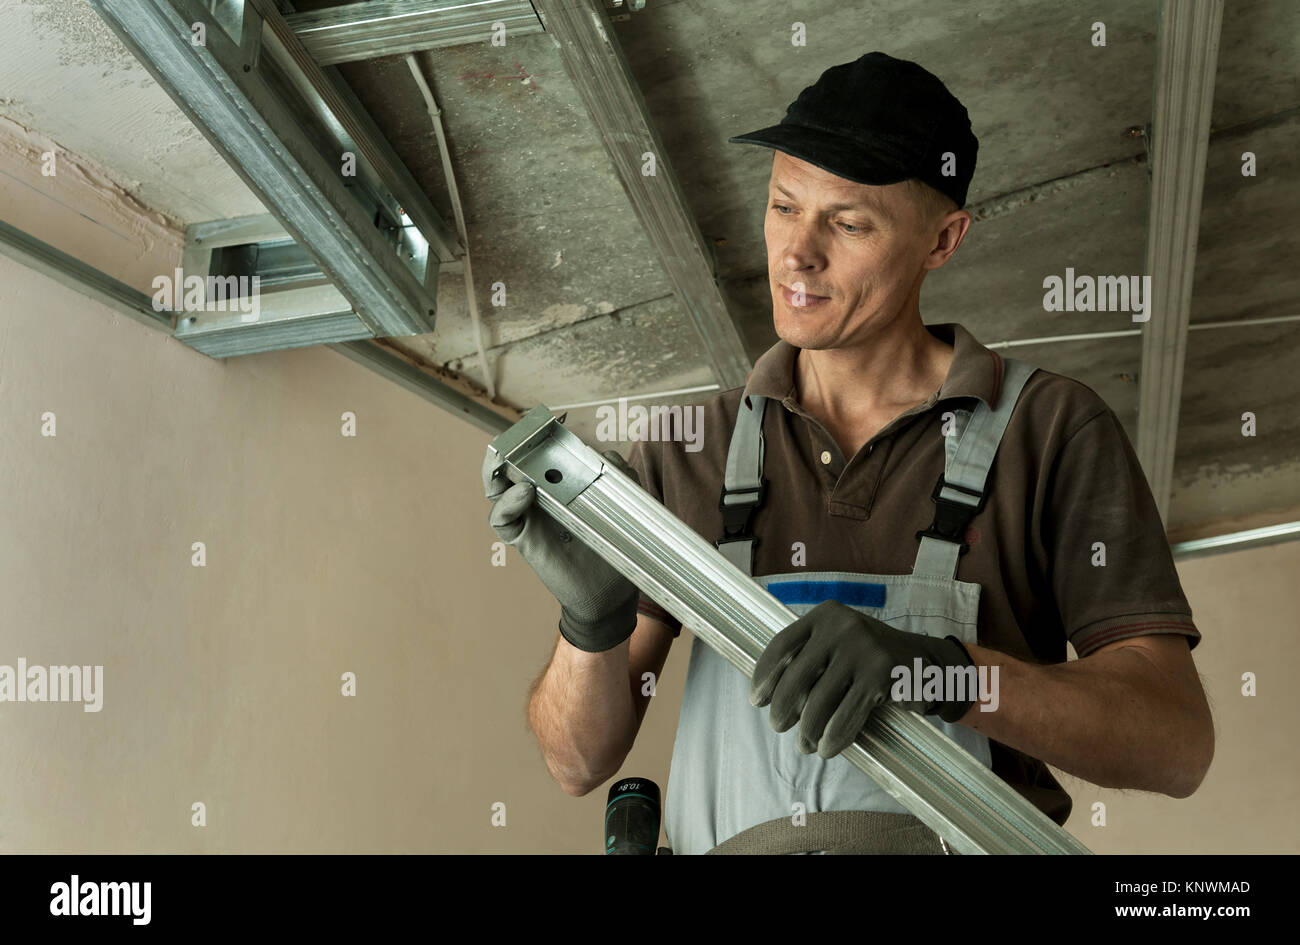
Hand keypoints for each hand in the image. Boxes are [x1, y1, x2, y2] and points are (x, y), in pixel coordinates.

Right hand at [482, 446, 641, 651]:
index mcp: (561, 483)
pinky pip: (502, 519)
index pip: (540, 452)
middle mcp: (540, 496)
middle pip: (511, 463)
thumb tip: (605, 455)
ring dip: (497, 469)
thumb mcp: (626, 504)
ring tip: (505, 457)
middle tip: (519, 434)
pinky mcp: (523, 538)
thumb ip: (618, 475)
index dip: (536, 436)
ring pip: (497, 487)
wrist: (609, 590)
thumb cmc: (614, 545)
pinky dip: (507, 503)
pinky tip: (524, 493)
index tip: (545, 423)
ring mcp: (528, 516)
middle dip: (511, 445)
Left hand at [749, 599, 974, 758]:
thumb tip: (771, 694)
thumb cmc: (869, 658)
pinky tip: (829, 748)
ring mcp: (863, 648)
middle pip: (796, 676)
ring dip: (808, 730)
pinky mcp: (881, 673)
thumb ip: (810, 657)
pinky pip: (847, 714)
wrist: (925, 662)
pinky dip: (834, 736)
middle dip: (783, 708)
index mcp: (825, 615)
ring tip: (806, 744)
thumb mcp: (839, 644)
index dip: (764, 676)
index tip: (757, 700)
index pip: (782, 645)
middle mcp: (842, 626)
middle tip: (779, 726)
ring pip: (819, 701)